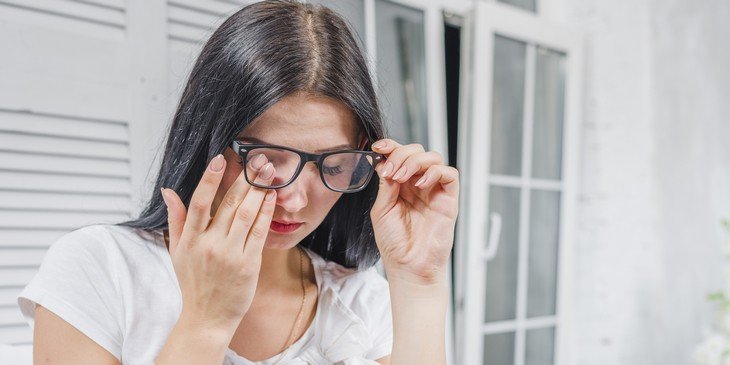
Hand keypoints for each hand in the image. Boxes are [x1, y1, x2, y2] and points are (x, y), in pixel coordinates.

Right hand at [160, 152, 276, 333]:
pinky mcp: (248, 264)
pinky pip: (259, 232)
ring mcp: (230, 255)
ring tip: (269, 171)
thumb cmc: (193, 283)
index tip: (221, 159)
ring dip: (259, 190)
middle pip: (228, 204)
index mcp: (190, 240)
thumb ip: (176, 219)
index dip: (210, 179)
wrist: (208, 318)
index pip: (199, 202)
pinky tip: (271, 196)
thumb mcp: (177, 251)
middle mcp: (209, 245)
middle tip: (258, 159)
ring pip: (246, 215)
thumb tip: (168, 190)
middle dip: (245, 178)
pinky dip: (265, 212)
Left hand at [369, 139, 458, 285]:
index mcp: (400, 185)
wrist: (408, 266)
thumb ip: (385, 186)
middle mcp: (418, 184)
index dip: (390, 146)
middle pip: (416, 151)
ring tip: (402, 176)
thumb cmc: (394, 243)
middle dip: (401, 154)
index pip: (399, 156)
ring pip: (433, 158)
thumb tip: (385, 162)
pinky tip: (420, 184)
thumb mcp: (381, 210)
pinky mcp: (448, 199)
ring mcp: (434, 191)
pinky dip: (435, 172)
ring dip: (415, 161)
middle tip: (391, 171)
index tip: (378, 147)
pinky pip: (449, 174)